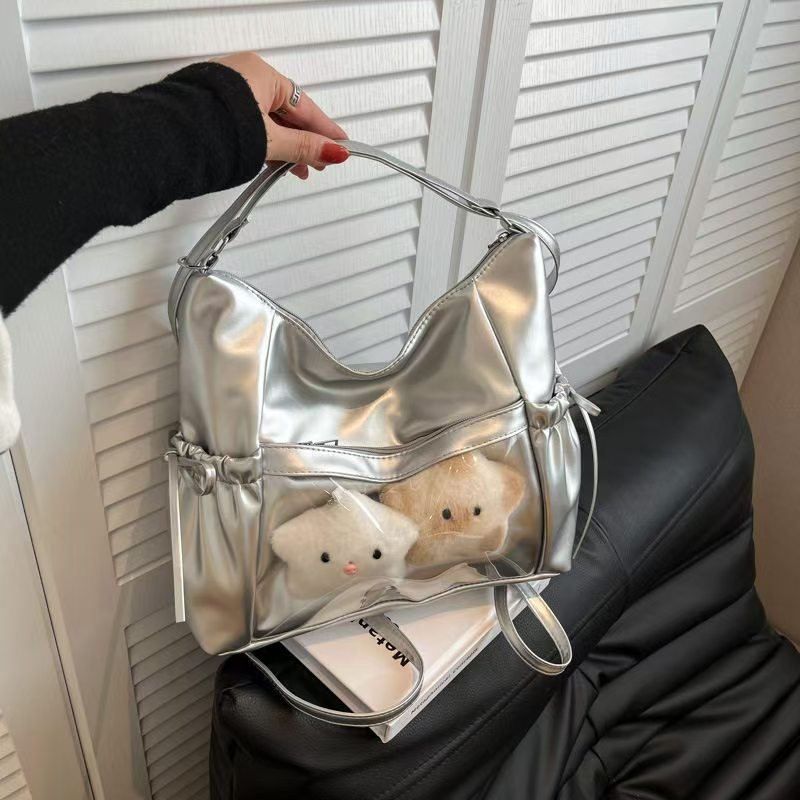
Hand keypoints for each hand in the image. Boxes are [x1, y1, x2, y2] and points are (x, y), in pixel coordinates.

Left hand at [214, 52, 348, 179]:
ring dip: (284, 147)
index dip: (325, 130)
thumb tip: (333, 151)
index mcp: (262, 74)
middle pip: (286, 113)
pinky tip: (271, 163)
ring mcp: (227, 94)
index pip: (305, 106)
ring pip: (267, 121)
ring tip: (294, 170)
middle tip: (319, 163)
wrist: (169, 139)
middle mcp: (244, 77)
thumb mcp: (272, 141)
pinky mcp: (213, 112)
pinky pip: (249, 126)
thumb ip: (304, 148)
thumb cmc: (214, 129)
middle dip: (304, 142)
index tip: (341, 145)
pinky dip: (264, 144)